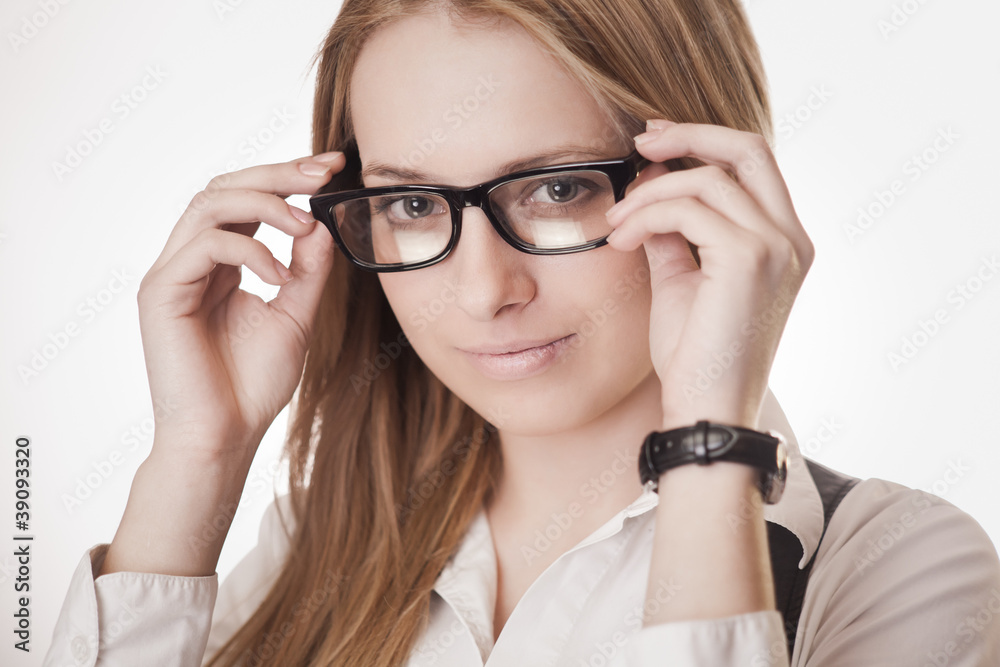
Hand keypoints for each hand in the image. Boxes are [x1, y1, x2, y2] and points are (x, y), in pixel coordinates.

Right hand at [136, 153, 343, 462]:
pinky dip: (250, 251)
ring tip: (304, 226)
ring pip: (209, 204)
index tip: (332, 169)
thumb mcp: (295, 316)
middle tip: (324, 173)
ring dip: (266, 205)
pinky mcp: (161, 291)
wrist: (225, 436)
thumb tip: (322, 224)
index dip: (286, 177)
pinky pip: (205, 244)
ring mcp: (171, 273)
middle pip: (224, 188)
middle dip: (278, 174)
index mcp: (219, 264)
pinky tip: (278, 275)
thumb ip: (307, 271)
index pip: (245, 201)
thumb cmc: (253, 385)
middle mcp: (190, 261)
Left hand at [604, 120, 813, 429]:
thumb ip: (674, 233)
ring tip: (615, 222)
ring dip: (649, 192)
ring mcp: (777, 247)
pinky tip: (621, 240)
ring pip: (707, 178)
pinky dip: (646, 215)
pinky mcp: (749, 259)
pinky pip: (688, 209)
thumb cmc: (695, 355)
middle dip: (689, 134)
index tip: (654, 145)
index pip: (753, 164)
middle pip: (748, 148)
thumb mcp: (682, 280)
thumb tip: (650, 191)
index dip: (704, 142)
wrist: (704, 409)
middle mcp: (791, 238)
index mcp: (784, 241)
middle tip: (640, 142)